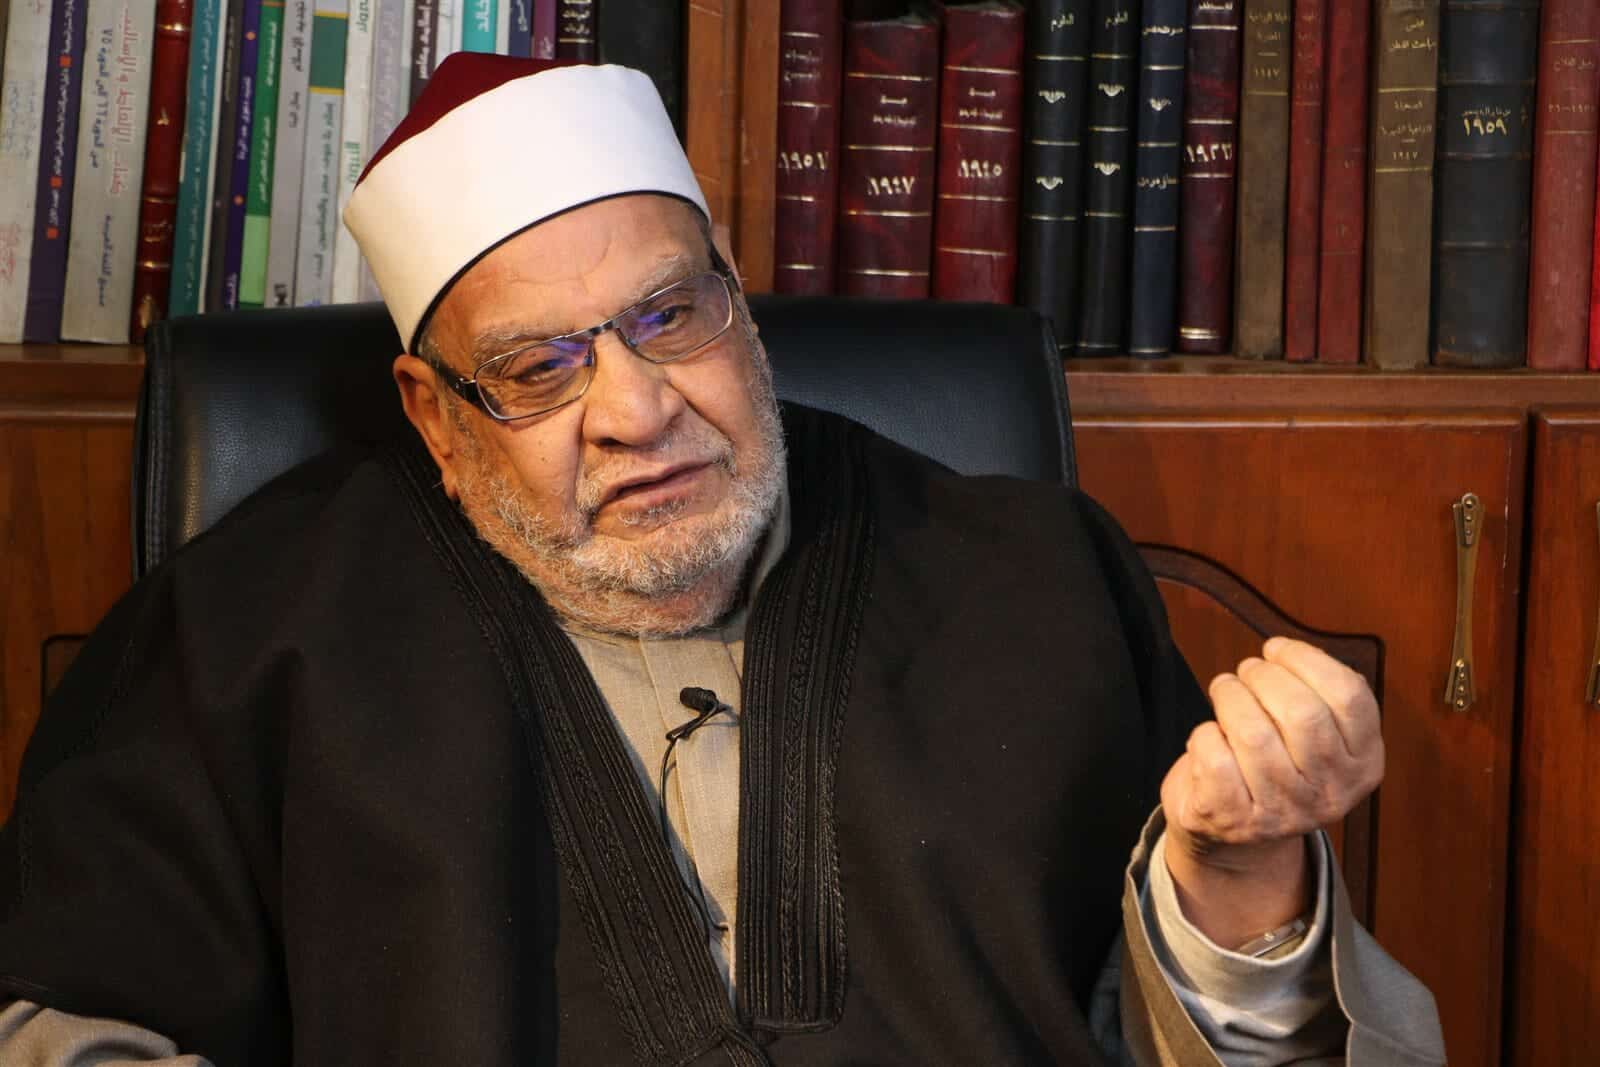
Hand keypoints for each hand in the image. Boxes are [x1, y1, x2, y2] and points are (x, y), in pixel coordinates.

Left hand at [1158, 637, 1384, 947]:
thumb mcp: (1319, 738)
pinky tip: (1210, 737)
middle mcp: (1329, 794)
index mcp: (1363, 764)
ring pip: (1252, 732)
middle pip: (1301, 711)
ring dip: (1229, 696)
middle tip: (1247, 671)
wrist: (1233, 839)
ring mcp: (1280, 812)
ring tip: (1225, 690)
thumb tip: (1289, 652)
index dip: (1307, 659)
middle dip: (1263, 676)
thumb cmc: (1275, 766)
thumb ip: (1321, 695)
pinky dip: (1203, 734)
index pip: (1350, 697)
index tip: (1276, 648)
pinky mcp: (1231, 819)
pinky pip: (1213, 756)